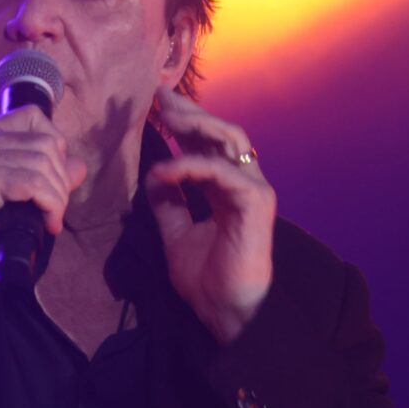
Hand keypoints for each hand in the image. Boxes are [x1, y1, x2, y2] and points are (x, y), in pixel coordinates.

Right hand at [0, 108, 86, 298]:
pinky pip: (34, 183)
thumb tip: (79, 166)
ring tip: (51, 219)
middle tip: (55, 209)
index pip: (33, 117)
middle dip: (61, 179)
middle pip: (45, 142)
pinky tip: (48, 224)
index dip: (56, 147)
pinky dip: (50, 204)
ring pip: (44, 164)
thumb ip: (42, 175)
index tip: (54, 180)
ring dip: (58, 196)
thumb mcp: (10, 195)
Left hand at [144, 87, 274, 345]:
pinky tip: (165, 170)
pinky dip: (191, 166)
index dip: (184, 123)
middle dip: (190, 112)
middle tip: (160, 97)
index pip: (208, 145)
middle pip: (221, 133)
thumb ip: (168, 204)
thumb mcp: (176, 234)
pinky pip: (220, 172)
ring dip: (196, 125)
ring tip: (164, 117)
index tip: (156, 106)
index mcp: (226, 189)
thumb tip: (153, 175)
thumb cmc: (207, 280)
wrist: (225, 311)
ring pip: (229, 140)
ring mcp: (253, 190)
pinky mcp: (255, 201)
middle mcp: (243, 183)